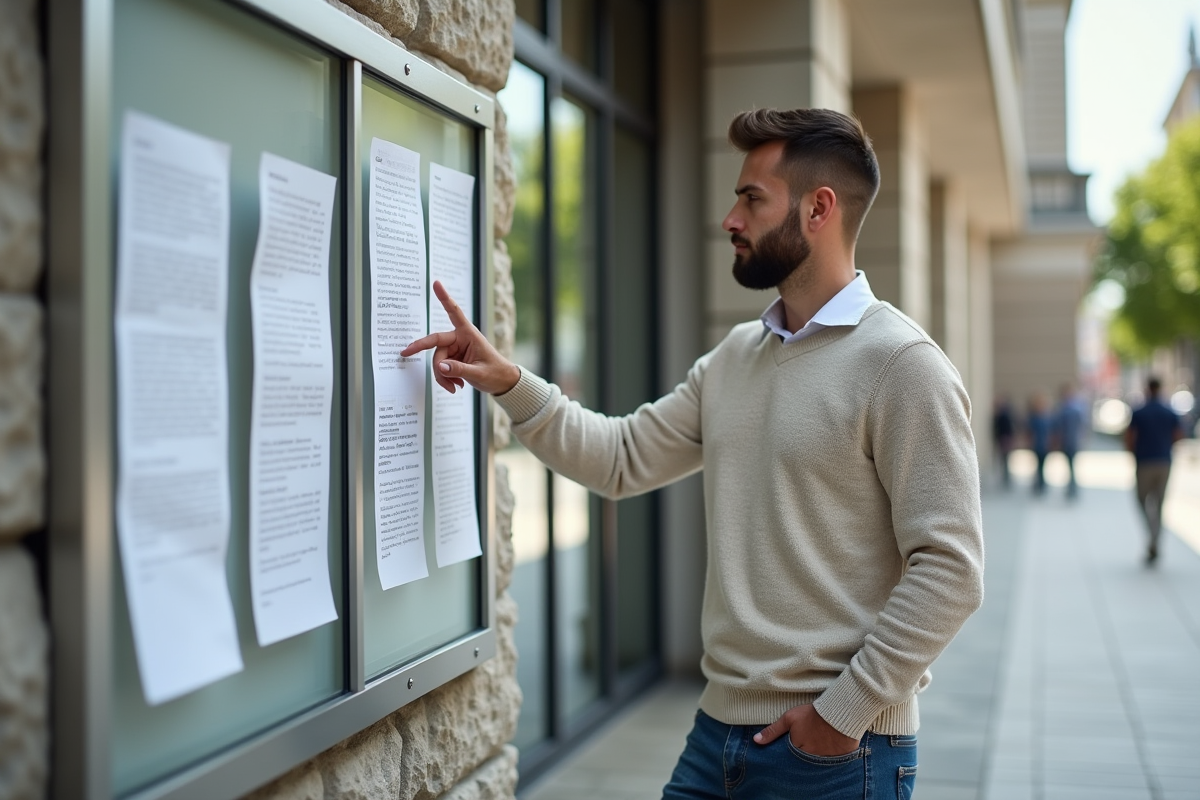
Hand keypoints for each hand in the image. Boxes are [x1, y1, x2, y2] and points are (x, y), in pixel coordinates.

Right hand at [400, 280, 520, 395]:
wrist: (502, 383)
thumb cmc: (495, 373)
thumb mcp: (479, 373)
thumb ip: (459, 370)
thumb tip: (440, 367)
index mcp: (469, 333)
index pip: (454, 313)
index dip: (444, 298)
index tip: (436, 283)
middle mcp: (460, 338)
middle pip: (437, 346)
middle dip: (432, 360)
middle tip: (404, 353)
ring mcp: (456, 349)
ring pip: (438, 361)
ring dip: (443, 376)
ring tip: (455, 387)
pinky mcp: (454, 359)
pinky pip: (442, 368)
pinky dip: (445, 378)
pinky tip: (456, 386)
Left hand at [752, 704, 858, 755]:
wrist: (839, 713)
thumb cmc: (812, 715)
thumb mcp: (789, 719)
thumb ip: (773, 731)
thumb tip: (756, 740)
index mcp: (797, 750)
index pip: (788, 758)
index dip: (787, 753)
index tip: (790, 747)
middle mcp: (810, 758)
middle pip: (801, 762)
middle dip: (799, 757)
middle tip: (802, 747)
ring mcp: (824, 761)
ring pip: (814, 764)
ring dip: (813, 758)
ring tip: (814, 748)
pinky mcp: (837, 759)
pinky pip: (829, 764)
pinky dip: (826, 759)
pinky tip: (826, 751)